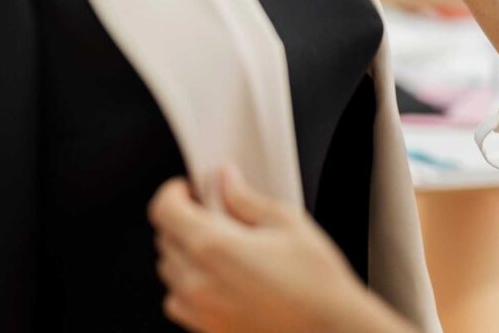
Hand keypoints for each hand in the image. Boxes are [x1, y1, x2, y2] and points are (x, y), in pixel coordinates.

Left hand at [147, 167, 415, 332]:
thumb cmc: (317, 284)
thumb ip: (246, 199)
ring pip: (170, 273)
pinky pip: (180, 303)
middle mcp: (198, 282)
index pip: (164, 210)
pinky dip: (189, 287)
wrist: (334, 332)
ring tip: (219, 248)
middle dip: (182, 219)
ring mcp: (201, 311)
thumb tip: (226, 181)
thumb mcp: (286, 223)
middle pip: (165, 239)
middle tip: (212, 213)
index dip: (174, 192)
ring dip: (184, 254)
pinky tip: (220, 280)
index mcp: (212, 246)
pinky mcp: (208, 331)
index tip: (190, 188)